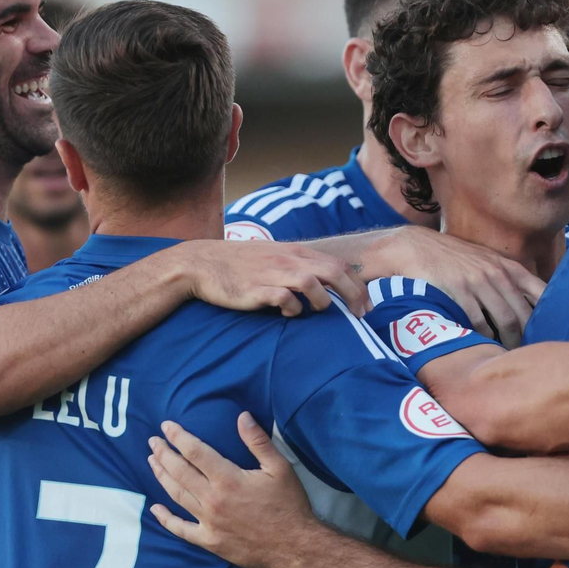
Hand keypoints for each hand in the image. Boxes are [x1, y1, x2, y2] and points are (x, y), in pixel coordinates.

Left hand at [147, 413, 317, 567]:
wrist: (294, 545)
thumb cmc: (288, 504)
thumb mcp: (279, 468)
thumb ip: (258, 441)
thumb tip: (242, 416)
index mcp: (228, 479)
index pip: (195, 452)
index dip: (178, 437)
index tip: (166, 427)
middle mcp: (213, 500)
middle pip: (179, 472)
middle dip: (164, 454)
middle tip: (153, 442)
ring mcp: (208, 522)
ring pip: (177, 495)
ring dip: (161, 477)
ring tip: (152, 462)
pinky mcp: (209, 540)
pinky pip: (180, 529)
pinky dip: (165, 518)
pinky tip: (154, 509)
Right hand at [175, 240, 369, 316]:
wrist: (202, 263)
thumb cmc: (240, 263)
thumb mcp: (274, 257)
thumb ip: (298, 264)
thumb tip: (323, 280)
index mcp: (296, 252)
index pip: (338, 264)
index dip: (358, 285)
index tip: (366, 306)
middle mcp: (289, 260)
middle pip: (334, 272)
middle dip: (353, 295)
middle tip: (360, 315)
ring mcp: (273, 274)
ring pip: (312, 282)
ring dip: (323, 300)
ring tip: (319, 311)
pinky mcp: (256, 290)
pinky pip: (284, 299)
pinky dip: (293, 309)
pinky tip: (289, 314)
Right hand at [377, 228, 545, 346]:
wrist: (417, 248)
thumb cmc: (455, 260)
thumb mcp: (487, 262)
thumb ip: (508, 280)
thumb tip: (531, 305)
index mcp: (509, 267)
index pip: (541, 292)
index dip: (550, 314)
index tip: (551, 332)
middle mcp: (498, 273)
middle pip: (525, 313)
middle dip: (529, 337)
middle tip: (529, 353)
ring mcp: (479, 282)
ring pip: (506, 320)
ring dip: (510, 342)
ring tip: (509, 355)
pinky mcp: (460, 292)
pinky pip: (479, 322)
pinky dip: (484, 338)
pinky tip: (484, 345)